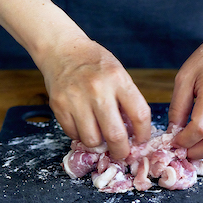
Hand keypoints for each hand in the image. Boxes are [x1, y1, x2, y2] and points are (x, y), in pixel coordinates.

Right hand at [40, 37, 151, 159]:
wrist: (62, 50)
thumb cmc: (95, 64)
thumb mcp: (119, 74)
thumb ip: (127, 101)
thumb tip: (134, 134)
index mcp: (118, 79)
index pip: (139, 115)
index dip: (143, 134)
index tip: (141, 140)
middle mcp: (97, 89)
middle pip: (115, 135)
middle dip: (121, 151)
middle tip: (122, 153)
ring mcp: (76, 99)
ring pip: (92, 140)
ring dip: (99, 144)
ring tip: (101, 137)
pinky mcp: (58, 106)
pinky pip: (74, 134)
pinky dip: (81, 136)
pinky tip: (85, 126)